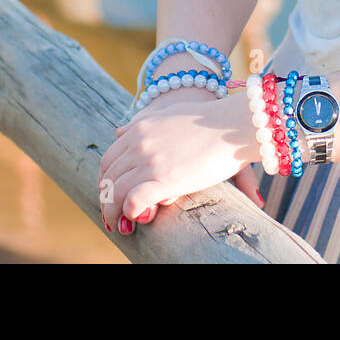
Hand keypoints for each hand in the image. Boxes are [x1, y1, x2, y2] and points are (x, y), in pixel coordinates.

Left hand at [98, 91, 259, 234]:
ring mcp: (151, 161)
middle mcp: (140, 144)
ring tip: (121, 225)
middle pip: (109, 178)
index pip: (109, 160)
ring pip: (117, 192)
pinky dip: (130, 211)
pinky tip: (136, 218)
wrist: (233, 123)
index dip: (107, 181)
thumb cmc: (208, 118)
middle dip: (108, 199)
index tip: (111, 194)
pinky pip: (135, 200)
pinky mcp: (166, 179)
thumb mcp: (168, 113)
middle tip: (112, 215)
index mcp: (139, 129)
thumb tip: (119, 131)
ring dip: (114, 211)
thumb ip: (143, 122)